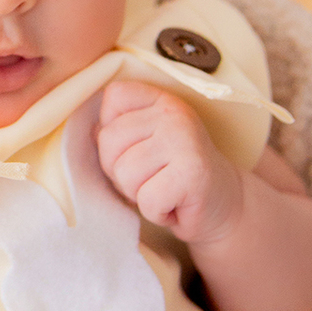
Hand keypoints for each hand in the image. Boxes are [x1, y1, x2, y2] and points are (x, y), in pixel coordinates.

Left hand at [97, 79, 243, 249]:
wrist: (221, 204)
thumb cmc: (172, 175)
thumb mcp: (144, 143)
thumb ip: (117, 131)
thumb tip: (90, 133)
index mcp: (159, 99)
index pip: (113, 98)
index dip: (114, 133)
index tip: (139, 148)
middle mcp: (174, 113)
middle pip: (109, 141)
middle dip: (122, 172)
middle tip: (153, 178)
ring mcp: (185, 140)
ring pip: (125, 173)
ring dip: (140, 194)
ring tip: (164, 190)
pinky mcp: (192, 173)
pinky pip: (147, 200)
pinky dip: (157, 212)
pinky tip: (175, 205)